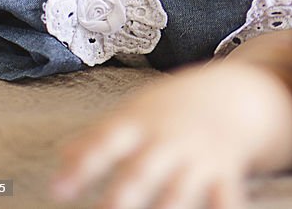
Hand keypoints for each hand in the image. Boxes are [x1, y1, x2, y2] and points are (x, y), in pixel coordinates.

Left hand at [52, 60, 291, 208]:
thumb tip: (61, 159)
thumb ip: (98, 136)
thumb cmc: (172, 111)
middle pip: (142, 170)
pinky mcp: (225, 172)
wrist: (233, 94)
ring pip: (180, 190)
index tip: (57, 191)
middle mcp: (169, 141)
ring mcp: (199, 157)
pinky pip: (225, 197)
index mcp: (141, 124)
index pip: (107, 142)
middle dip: (122, 196)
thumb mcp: (135, 112)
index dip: (83, 165)